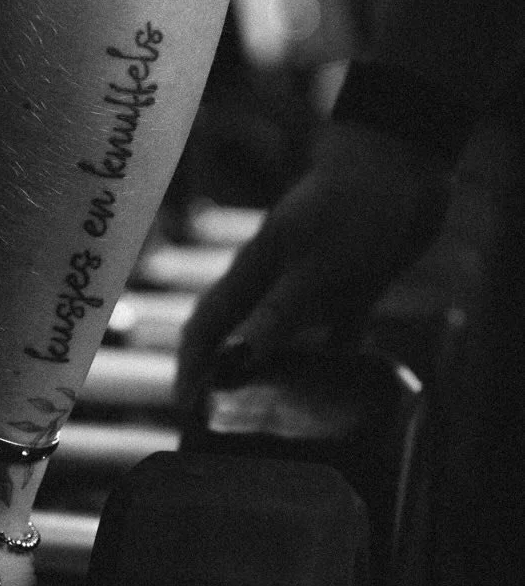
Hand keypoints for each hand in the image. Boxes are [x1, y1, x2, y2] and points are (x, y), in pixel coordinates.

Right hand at [176, 120, 450, 406]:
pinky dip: (333, 359)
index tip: (184, 408)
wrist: (402, 164)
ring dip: (274, 372)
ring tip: (273, 415)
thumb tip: (236, 363)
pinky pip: (336, 333)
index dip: (190, 365)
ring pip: (282, 337)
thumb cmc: (353, 206)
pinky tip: (339, 388)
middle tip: (220, 421)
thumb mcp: (315, 265)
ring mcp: (312, 282)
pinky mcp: (351, 286)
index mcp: (254, 270)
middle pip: (235, 334)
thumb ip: (278, 313)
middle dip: (220, 374)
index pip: (206, 326)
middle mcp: (276, 280)